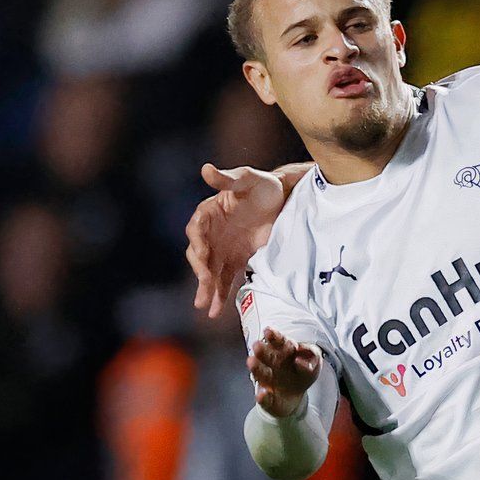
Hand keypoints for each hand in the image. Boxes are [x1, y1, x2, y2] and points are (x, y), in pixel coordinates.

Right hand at [186, 164, 287, 316]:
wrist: (283, 198)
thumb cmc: (263, 185)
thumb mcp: (248, 177)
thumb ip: (228, 178)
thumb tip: (205, 169)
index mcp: (209, 212)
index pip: (197, 229)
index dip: (198, 242)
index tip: (202, 253)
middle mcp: (211, 232)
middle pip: (200, 254)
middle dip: (201, 269)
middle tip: (205, 283)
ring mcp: (222, 248)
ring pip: (209, 271)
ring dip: (206, 288)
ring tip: (204, 306)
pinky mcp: (235, 260)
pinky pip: (224, 279)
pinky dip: (220, 295)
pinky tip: (215, 311)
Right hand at [248, 328, 321, 416]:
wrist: (294, 398)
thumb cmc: (302, 375)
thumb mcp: (314, 364)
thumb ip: (312, 358)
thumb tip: (302, 360)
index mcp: (284, 352)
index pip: (279, 341)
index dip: (274, 336)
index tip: (269, 332)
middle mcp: (272, 364)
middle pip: (266, 355)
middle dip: (262, 350)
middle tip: (257, 345)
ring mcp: (267, 381)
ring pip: (260, 373)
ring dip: (256, 367)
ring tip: (251, 362)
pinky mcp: (266, 399)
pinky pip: (264, 398)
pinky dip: (263, 397)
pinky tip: (262, 394)